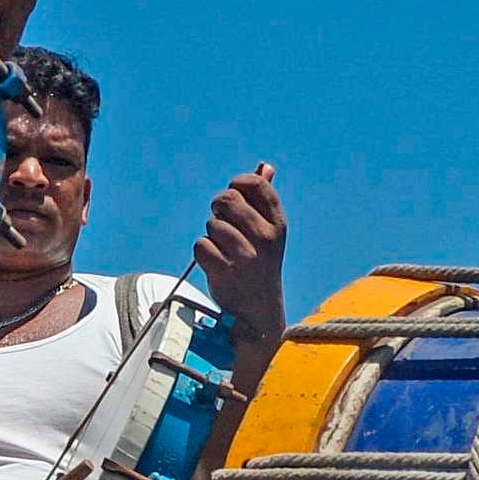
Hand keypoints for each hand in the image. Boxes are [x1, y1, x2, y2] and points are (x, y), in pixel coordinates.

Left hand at [193, 163, 286, 331]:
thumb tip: (266, 166)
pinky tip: (215, 264)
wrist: (258, 312)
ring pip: (212, 224)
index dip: (237, 184)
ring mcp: (246, 255)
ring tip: (224, 252)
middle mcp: (265, 237)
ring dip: (212, 235)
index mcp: (278, 224)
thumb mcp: (269, 233)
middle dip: (219, 209)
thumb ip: (264, 199)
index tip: (234, 198)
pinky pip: (201, 245)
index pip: (255, 184)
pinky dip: (203, 253)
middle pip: (226, 199)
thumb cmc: (260, 265)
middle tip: (223, 225)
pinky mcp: (225, 271)